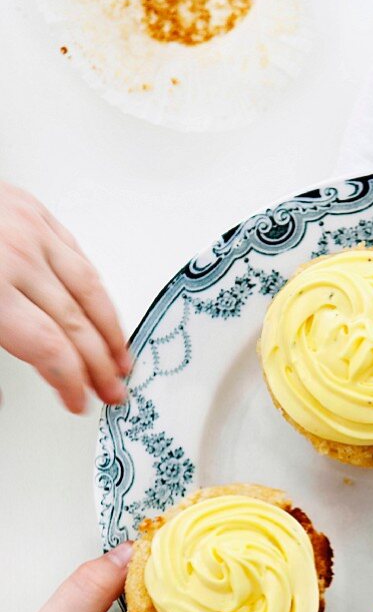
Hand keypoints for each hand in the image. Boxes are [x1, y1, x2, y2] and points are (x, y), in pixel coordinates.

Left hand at [0, 182, 130, 412]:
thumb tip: (2, 398)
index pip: (50, 349)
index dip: (71, 382)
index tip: (78, 401)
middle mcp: (15, 259)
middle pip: (76, 325)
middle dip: (99, 365)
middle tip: (111, 390)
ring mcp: (29, 230)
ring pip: (88, 288)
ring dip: (111, 329)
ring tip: (120, 356)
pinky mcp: (33, 209)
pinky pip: (78, 254)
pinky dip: (95, 286)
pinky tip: (102, 307)